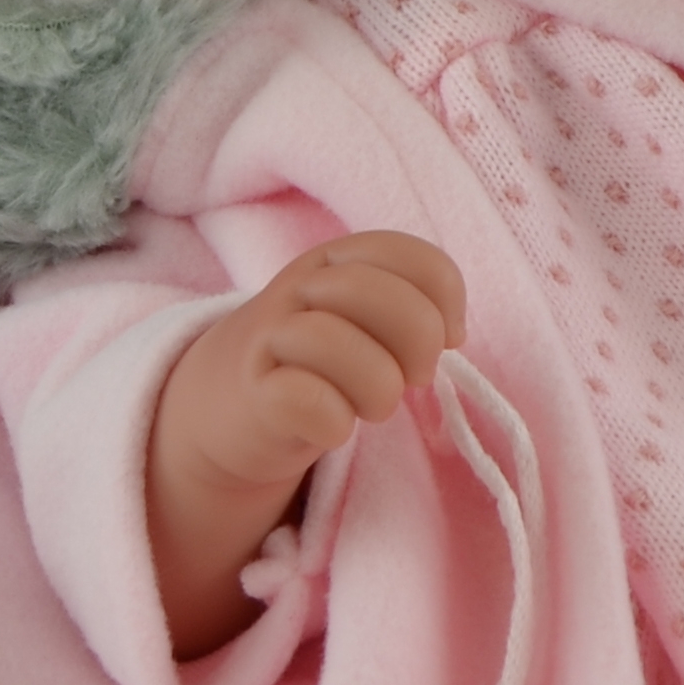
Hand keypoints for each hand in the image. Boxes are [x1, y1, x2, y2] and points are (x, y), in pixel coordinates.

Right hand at [149, 233, 467, 657]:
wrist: (231, 408)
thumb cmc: (320, 364)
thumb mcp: (363, 322)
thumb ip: (410, 310)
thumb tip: (452, 333)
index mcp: (336, 261)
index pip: (408, 255)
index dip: (444, 298)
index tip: (449, 337)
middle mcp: (299, 288)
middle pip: (373, 291)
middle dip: (416, 340)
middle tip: (416, 377)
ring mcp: (270, 338)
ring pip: (330, 341)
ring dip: (377, 386)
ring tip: (375, 406)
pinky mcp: (252, 395)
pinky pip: (301, 399)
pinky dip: (334, 422)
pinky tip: (336, 429)